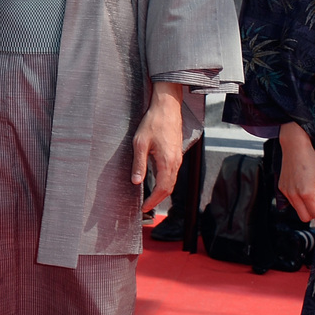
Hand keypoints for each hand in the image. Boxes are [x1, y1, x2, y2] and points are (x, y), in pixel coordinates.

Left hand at [130, 83, 185, 210]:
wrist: (167, 107)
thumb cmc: (153, 122)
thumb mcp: (140, 143)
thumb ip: (139, 164)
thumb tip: (136, 181)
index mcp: (167, 162)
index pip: (162, 189)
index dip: (153, 201)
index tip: (144, 207)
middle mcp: (175, 162)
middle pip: (169, 188)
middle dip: (158, 200)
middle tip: (146, 206)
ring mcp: (177, 158)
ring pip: (171, 181)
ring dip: (162, 192)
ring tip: (150, 198)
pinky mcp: (176, 154)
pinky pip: (172, 173)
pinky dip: (165, 182)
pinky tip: (156, 182)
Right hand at [277, 121, 314, 227]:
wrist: (294, 148)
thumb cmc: (311, 161)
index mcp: (306, 193)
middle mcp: (294, 195)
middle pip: (304, 217)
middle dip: (313, 216)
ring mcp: (286, 192)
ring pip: (297, 209)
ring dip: (305, 208)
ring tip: (312, 195)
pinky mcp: (281, 188)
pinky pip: (291, 201)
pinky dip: (298, 200)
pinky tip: (303, 189)